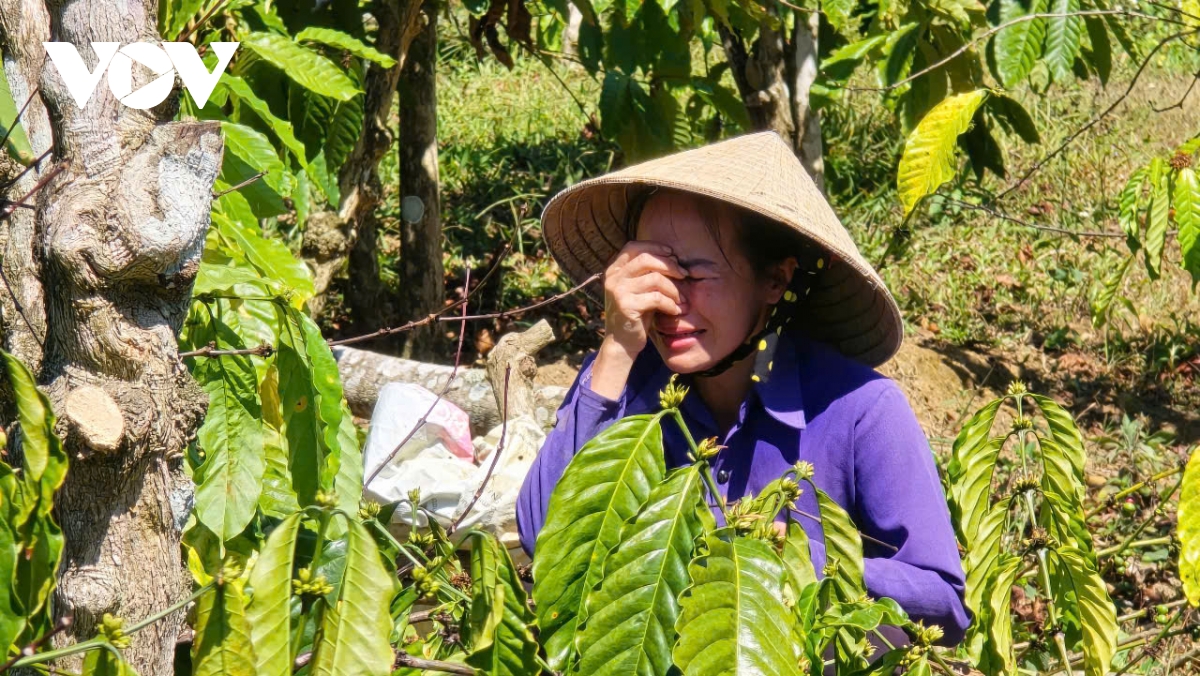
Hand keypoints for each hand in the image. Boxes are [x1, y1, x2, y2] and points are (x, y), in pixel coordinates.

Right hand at [589, 241, 685, 398]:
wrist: (622, 343)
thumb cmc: (636, 314)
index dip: (655, 247)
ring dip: (674, 288)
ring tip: (682, 299)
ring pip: (654, 278)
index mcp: (614, 270)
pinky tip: (676, 311)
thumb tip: (672, 256)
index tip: (672, 254)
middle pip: (646, 259)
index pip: (634, 246)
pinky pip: (656, 298)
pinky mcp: (626, 306)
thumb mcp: (639, 289)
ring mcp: (618, 291)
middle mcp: (613, 277)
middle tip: (684, 275)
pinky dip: (671, 304)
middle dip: (669, 265)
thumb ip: (648, 272)